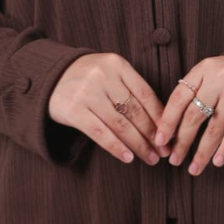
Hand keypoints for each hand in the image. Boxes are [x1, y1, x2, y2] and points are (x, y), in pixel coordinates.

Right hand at [48, 53, 172, 165]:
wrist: (52, 76)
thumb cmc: (90, 78)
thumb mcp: (111, 72)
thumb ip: (131, 88)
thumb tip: (161, 120)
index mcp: (117, 65)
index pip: (145, 93)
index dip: (160, 116)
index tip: (170, 134)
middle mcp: (103, 76)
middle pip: (134, 111)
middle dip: (152, 134)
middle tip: (164, 151)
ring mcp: (87, 93)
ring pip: (120, 124)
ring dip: (138, 145)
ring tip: (150, 158)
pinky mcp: (74, 110)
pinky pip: (100, 133)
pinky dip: (116, 147)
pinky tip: (128, 157)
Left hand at [153, 56, 223, 175]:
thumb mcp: (213, 72)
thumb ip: (196, 89)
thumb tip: (173, 124)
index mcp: (204, 69)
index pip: (179, 97)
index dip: (168, 121)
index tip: (160, 140)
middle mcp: (218, 79)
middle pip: (194, 115)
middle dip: (182, 141)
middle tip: (174, 160)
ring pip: (214, 127)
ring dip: (202, 151)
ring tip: (194, 168)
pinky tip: (217, 161)